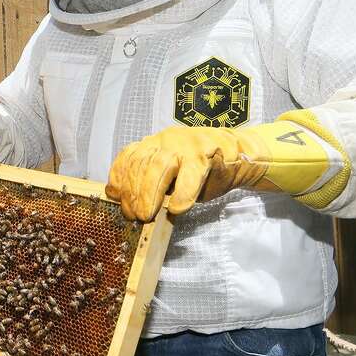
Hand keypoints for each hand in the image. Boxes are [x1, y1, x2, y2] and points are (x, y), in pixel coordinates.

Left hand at [106, 119, 337, 218]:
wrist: (239, 156)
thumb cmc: (199, 171)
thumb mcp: (169, 176)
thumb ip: (148, 183)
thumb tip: (123, 201)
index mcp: (154, 144)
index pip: (129, 157)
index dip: (120, 178)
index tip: (116, 198)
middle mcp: (166, 140)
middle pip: (143, 162)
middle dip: (134, 191)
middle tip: (134, 215)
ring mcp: (187, 145)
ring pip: (162, 164)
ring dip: (150, 192)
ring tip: (147, 215)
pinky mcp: (208, 154)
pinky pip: (191, 173)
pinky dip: (182, 192)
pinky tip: (177, 208)